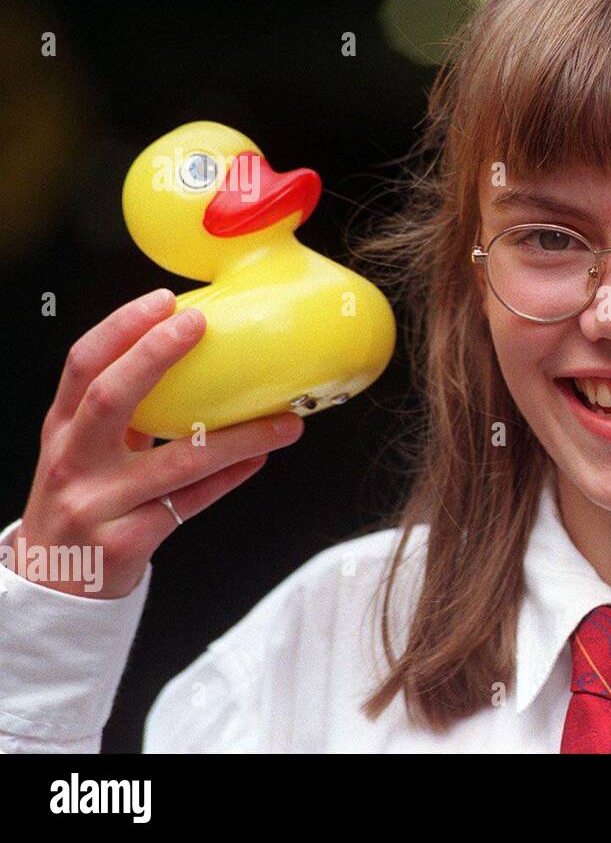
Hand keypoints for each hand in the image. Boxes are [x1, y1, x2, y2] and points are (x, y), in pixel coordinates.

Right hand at [11, 289, 304, 598]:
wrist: (53, 584)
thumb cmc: (82, 501)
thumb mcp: (84, 450)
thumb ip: (124, 411)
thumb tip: (191, 357)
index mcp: (62, 429)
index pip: (81, 365)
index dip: (119, 328)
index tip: (162, 300)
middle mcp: (73, 462)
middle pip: (110, 398)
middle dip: (155, 356)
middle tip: (202, 326)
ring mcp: (97, 504)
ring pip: (177, 460)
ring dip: (239, 435)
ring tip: (284, 420)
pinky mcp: (127, 541)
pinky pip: (191, 503)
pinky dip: (230, 477)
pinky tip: (260, 457)